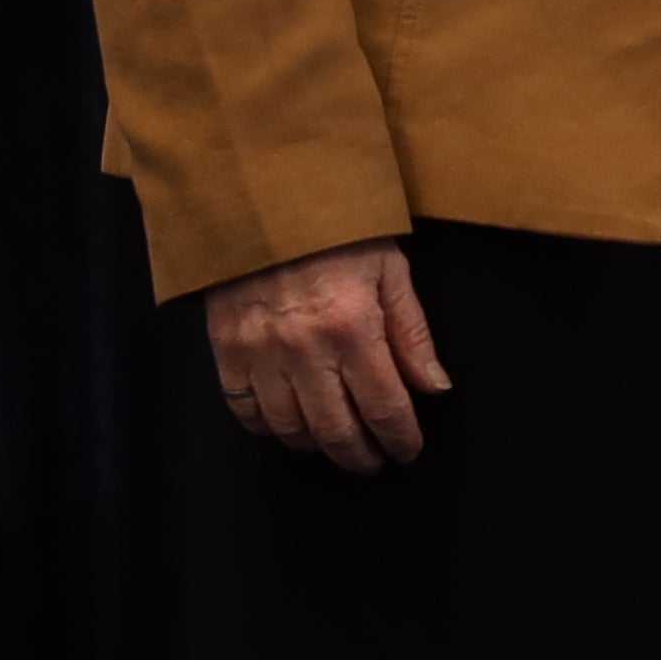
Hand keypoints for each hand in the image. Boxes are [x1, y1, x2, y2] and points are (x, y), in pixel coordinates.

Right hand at [201, 238, 443, 469]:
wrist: (264, 197)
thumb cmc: (335, 230)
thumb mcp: (389, 270)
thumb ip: (412, 334)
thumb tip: (434, 389)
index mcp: (353, 327)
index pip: (384, 408)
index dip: (400, 440)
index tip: (407, 451)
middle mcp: (304, 348)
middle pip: (337, 431)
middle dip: (361, 456)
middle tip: (374, 461)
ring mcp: (260, 352)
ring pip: (291, 429)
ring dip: (318, 446)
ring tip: (337, 443)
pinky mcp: (226, 350)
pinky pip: (245, 411)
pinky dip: (270, 428)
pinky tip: (291, 425)